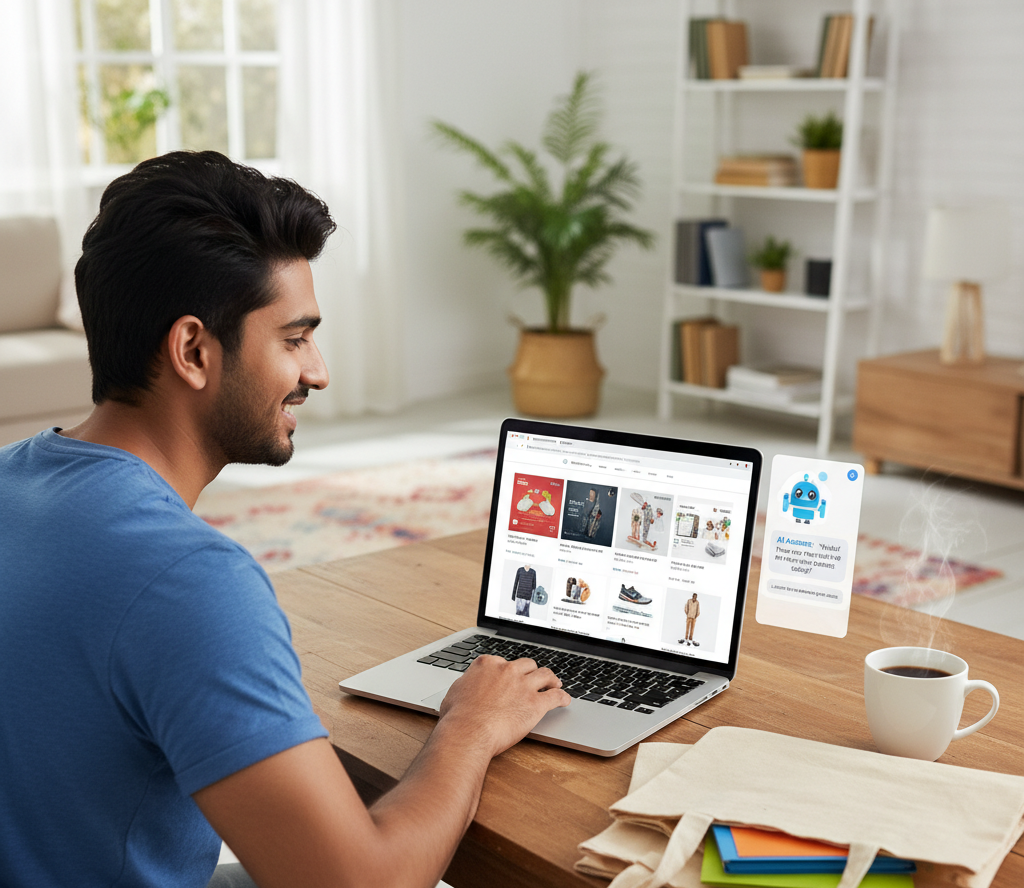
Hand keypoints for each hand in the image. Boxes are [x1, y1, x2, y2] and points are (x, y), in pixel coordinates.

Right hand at [438, 655, 569, 756]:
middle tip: (535, 677)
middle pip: (526, 665)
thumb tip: (468, 685)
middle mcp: (507, 670)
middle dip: (531, 671)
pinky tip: (565, 700)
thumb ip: (467, 684)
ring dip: (551, 679)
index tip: (510, 675)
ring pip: (544, 675)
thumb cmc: (458, 717)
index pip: (503, 661)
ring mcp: (523, 685)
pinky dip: (563, 697)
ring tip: (555, 683)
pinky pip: (555, 697)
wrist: (468, 732)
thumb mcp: (455, 692)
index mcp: (488, 665)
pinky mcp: (536, 703)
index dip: (508, 670)